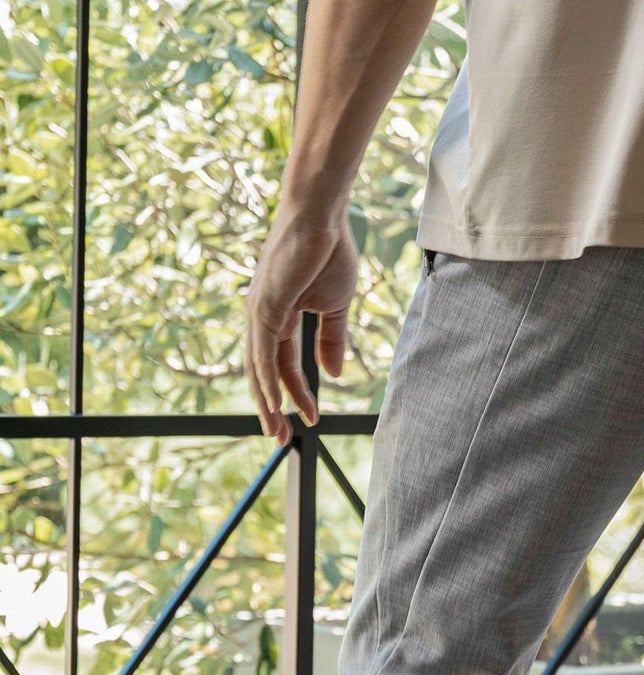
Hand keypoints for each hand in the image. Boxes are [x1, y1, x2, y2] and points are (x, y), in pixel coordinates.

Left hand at [245, 207, 358, 445]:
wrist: (321, 215)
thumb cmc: (327, 250)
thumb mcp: (334, 306)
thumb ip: (332, 339)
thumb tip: (333, 373)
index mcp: (277, 316)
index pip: (282, 365)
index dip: (297, 393)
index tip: (312, 418)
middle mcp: (261, 316)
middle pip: (262, 373)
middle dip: (271, 408)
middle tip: (281, 438)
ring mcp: (259, 311)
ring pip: (257, 368)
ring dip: (266, 402)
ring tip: (277, 430)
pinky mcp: (264, 306)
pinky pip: (263, 352)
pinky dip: (267, 380)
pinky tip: (276, 402)